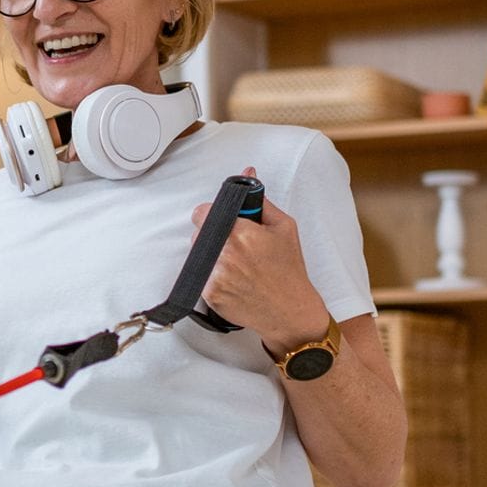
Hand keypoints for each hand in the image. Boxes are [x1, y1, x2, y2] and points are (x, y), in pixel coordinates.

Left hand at [192, 167, 327, 354]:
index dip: (209, 214)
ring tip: (236, 264)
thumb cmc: (289, 270)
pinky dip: (212, 276)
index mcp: (240, 233)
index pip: (201, 213)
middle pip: (198, 234)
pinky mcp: (209, 294)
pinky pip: (200, 276)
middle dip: (212, 235)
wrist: (289, 311)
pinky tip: (233, 279)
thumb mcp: (284, 227)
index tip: (218, 219)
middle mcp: (224, 254)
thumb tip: (248, 175)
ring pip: (197, 255)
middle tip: (235, 245)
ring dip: (210, 255)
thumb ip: (260, 201)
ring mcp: (214, 276)